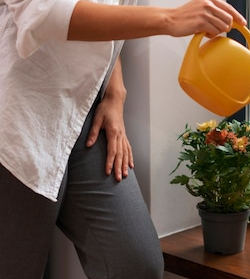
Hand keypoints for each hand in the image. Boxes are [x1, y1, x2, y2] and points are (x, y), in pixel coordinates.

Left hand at [86, 59, 133, 180]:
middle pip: (120, 154)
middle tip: (118, 178)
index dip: (110, 162)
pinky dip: (130, 157)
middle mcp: (120, 135)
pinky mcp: (123, 135)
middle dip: (119, 167)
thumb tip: (89, 145)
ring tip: (125, 175)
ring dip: (125, 164)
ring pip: (126, 152)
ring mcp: (123, 135)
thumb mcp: (97, 119)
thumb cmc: (105, 108)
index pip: (112, 150)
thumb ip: (93, 133)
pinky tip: (130, 164)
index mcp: (113, 132)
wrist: (115, 100)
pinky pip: (128, 148)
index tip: (108, 172)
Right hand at [167, 0, 246, 37]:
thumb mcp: (201, 7)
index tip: (243, 23)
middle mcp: (208, 3)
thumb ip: (214, 10)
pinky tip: (203, 32)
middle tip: (216, 29)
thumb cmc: (185, 16)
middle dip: (225, 27)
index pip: (229, 7)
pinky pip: (215, 32)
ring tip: (207, 30)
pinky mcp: (201, 22)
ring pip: (223, 26)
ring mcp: (205, 12)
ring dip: (217, 31)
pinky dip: (211, 35)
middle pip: (229, 19)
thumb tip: (230, 20)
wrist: (170, 19)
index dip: (238, 16)